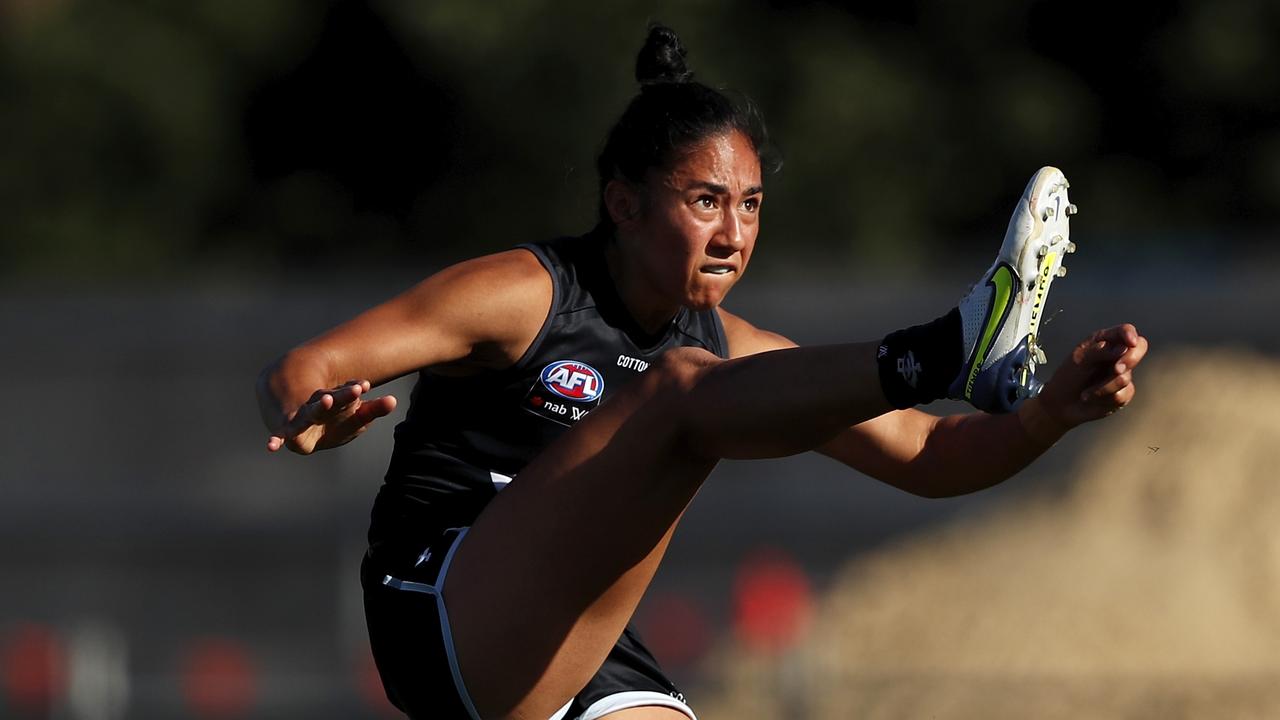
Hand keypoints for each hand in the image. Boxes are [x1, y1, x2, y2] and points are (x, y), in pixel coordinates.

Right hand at [267, 380, 397, 453]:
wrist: (295, 411)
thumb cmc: (332, 418)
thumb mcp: (355, 415)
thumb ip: (373, 409)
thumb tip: (394, 401)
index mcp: (335, 398)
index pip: (347, 392)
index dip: (355, 389)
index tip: (366, 386)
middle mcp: (318, 404)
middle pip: (332, 398)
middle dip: (343, 395)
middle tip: (356, 390)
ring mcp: (303, 417)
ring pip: (310, 411)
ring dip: (318, 407)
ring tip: (327, 400)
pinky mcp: (289, 432)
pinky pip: (281, 436)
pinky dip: (276, 440)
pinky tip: (272, 447)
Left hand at [1036, 323, 1148, 428]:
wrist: (1061, 404)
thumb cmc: (1068, 377)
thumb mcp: (1079, 360)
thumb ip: (1100, 351)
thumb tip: (1124, 348)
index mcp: (1104, 341)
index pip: (1124, 331)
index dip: (1130, 334)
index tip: (1131, 342)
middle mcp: (1117, 355)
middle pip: (1139, 348)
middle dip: (1129, 359)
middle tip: (1116, 369)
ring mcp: (1122, 374)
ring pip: (1124, 377)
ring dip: (1103, 387)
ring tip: (1086, 392)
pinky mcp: (1124, 392)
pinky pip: (1122, 395)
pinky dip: (1103, 398)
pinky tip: (1091, 398)